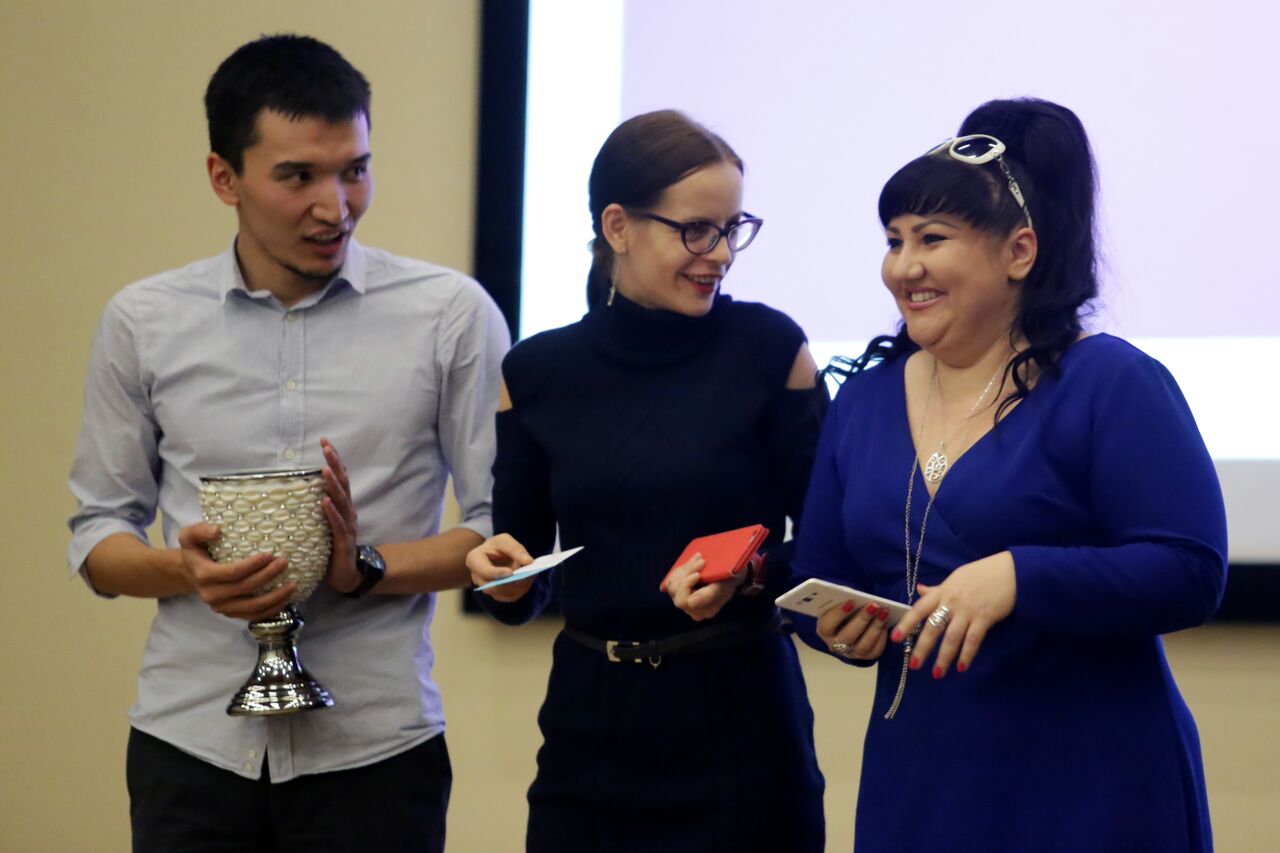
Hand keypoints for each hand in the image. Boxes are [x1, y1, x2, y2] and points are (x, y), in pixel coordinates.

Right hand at [177, 522, 294, 620]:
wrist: (190, 573)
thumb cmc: (195, 551)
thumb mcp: (189, 536)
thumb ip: (200, 530)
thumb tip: (218, 530)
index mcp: (204, 575)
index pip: (233, 573)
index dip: (253, 565)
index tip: (270, 554)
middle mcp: (211, 595)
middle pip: (246, 588)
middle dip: (268, 576)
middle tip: (284, 563)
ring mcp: (221, 607)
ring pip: (252, 607)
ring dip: (275, 598)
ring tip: (292, 585)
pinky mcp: (230, 613)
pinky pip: (253, 616)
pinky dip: (271, 610)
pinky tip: (286, 600)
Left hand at [320, 438, 360, 594]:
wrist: (347, 575)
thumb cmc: (333, 549)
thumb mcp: (325, 525)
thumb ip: (319, 508)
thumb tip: (300, 490)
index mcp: (343, 507)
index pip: (340, 478)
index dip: (335, 460)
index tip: (325, 441)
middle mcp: (348, 512)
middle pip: (343, 484)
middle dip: (335, 464)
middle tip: (326, 447)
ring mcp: (348, 526)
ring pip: (341, 500)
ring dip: (333, 484)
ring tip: (324, 470)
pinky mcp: (344, 541)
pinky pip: (337, 524)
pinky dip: (331, 512)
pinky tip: (324, 502)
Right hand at [466, 533, 534, 602]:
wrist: (497, 555)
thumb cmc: (498, 547)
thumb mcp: (505, 540)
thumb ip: (515, 549)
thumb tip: (528, 562)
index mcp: (474, 560)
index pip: (483, 570)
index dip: (497, 573)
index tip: (510, 573)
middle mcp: (477, 578)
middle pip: (492, 587)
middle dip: (510, 583)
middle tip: (526, 576)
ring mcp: (487, 588)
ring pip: (504, 594)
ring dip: (518, 586)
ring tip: (530, 575)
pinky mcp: (498, 595)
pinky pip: (511, 596)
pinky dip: (521, 589)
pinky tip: (528, 579)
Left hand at [664, 554, 742, 621]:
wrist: (731, 573)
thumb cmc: (730, 579)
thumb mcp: (724, 585)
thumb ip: (709, 595)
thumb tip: (692, 602)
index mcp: (705, 610)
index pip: (684, 601)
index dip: (687, 585)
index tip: (698, 573)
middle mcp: (693, 610)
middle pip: (676, 593)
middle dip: (686, 573)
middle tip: (700, 559)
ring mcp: (685, 601)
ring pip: (672, 586)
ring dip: (684, 569)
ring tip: (698, 558)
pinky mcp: (679, 593)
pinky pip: (670, 582)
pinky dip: (679, 570)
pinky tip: (692, 564)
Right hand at [816, 599, 891, 661]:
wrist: (851, 621)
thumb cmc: (845, 608)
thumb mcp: (839, 601)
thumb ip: (841, 598)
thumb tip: (853, 594)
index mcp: (824, 630)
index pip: (826, 625)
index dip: (837, 614)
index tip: (850, 602)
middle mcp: (835, 645)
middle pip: (847, 637)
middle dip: (861, 620)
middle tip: (873, 606)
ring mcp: (851, 653)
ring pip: (863, 646)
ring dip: (875, 628)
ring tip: (884, 613)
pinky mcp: (866, 656)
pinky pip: (875, 651)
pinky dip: (882, 637)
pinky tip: (886, 623)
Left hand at [890, 551, 1016, 677]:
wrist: (1010, 571)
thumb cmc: (982, 573)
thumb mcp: (956, 578)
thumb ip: (938, 589)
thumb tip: (920, 590)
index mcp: (942, 591)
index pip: (919, 608)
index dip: (906, 623)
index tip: (896, 638)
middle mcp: (951, 602)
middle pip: (933, 627)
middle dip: (922, 647)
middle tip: (914, 664)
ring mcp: (968, 611)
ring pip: (951, 637)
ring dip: (943, 657)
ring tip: (937, 673)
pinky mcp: (984, 618)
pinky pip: (973, 640)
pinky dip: (966, 654)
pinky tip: (961, 667)